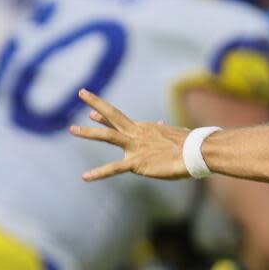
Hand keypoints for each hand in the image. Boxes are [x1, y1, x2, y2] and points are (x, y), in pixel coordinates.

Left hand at [70, 89, 189, 181]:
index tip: (92, 112)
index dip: (105, 115)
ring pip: (108, 135)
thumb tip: (162, 125)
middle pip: (113, 115)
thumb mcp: (174, 135)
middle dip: (96, 103)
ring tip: (72, 129)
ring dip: (89, 132)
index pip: (121, 120)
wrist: (196, 151)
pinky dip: (99, 173)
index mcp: (145, 128)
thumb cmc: (189, 145)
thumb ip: (164, 131)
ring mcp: (135, 146)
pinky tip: (84, 177)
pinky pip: (114, 168)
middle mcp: (137, 133)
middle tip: (81, 92)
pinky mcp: (136, 162)